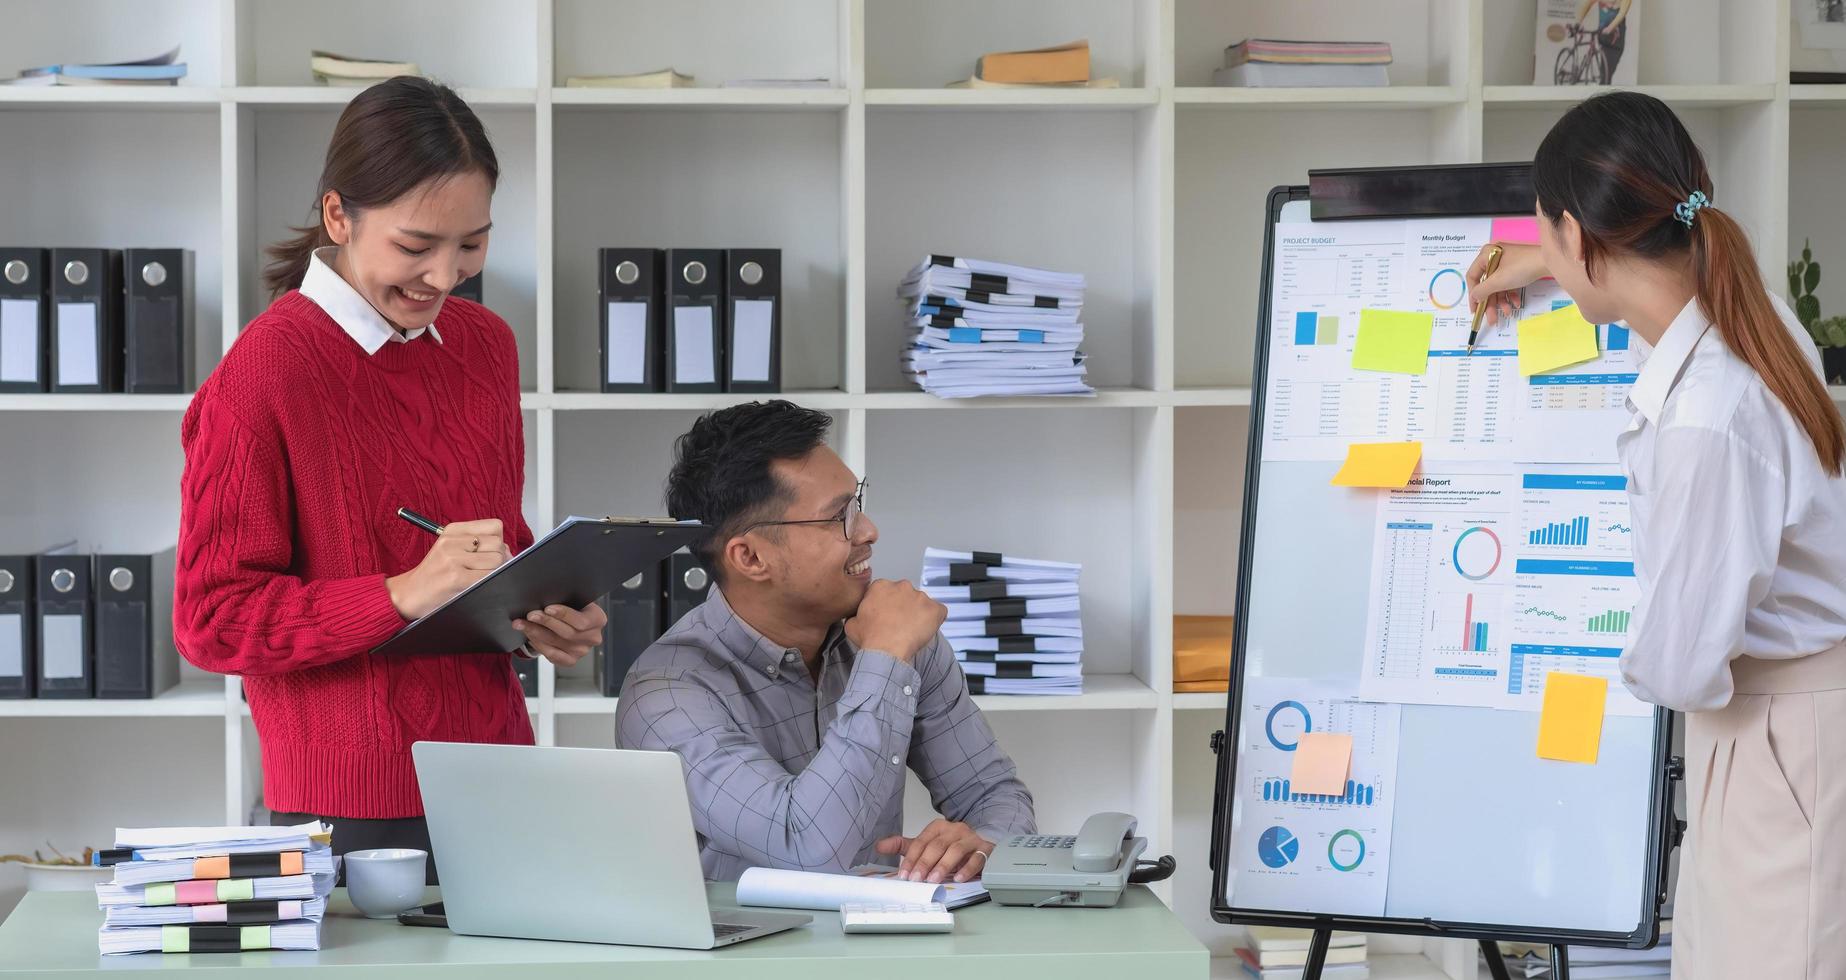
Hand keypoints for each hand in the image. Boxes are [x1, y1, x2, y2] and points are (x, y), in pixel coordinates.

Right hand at [385, 519, 506, 620]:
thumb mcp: (451, 549)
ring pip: (497, 560)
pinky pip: (488, 576)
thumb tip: (509, 551)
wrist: (408, 594)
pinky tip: (475, 586)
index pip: (495, 526)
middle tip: (485, 570)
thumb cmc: (434, 574)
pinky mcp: (456, 578)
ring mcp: (454, 559)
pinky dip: (488, 582)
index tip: (490, 553)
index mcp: (453, 530)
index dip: (499, 541)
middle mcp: (452, 541)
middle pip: (498, 544)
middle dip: (499, 559)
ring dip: (494, 572)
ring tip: (478, 578)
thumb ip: (478, 545)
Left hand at [514, 600, 606, 667]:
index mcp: (598, 619)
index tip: (547, 608)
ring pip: (555, 643)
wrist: (573, 621)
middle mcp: (592, 637)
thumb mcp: (575, 598)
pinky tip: (530, 636)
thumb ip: (565, 598)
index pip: (582, 621)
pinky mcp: (571, 660)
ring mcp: (582, 651)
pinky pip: (552, 655)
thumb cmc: (573, 607)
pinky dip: (539, 645)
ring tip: (522, 624)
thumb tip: (545, 596)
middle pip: (567, 633)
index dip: (564, 615)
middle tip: (530, 615)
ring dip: (536, 632)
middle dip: (545, 622)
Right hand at [844, 579, 945, 663]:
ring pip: (922, 603)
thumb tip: (857, 617)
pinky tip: (926, 631)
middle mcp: (902, 586)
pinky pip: (939, 612)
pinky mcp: (935, 609)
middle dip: (903, 607)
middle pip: (905, 594)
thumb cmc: (870, 638)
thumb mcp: (852, 624)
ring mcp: (920, 596)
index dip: (886, 605)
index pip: (886, 591)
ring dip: (918, 614)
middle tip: (899, 624)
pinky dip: (935, 620)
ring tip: (912, 631)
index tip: (885, 617)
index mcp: (881, 586)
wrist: (886, 650)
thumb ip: (856, 615)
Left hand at [876, 820, 993, 883]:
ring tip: (934, 880)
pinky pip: (977, 858)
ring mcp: (970, 839)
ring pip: (956, 850)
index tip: (904, 874)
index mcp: (938, 828)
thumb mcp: (926, 845)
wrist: (981, 843)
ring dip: (943, 866)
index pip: (921, 842)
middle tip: (917, 879)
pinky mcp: (984, 850)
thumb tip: (879, 846)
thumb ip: (904, 846)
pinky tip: (959, 878)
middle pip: (937, 845)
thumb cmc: (951, 847)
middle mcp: (954, 830)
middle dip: (925, 863)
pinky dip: (967, 869)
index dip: (911, 858)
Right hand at [1466, 241, 1546, 325]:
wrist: (1549, 262)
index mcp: (1485, 254)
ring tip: (1507, 313)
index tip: (1475, 310)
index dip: (1473, 295)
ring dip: (1501, 302)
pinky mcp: (1517, 268)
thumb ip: (1482, 291)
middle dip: (1490, 303)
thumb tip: (1473, 298)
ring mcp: (1506, 263)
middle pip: (1486, 284)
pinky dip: (1511, 295)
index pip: (1473, 277)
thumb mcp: (1498, 281)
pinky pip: (1508, 283)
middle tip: (1491, 318)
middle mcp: (1493, 257)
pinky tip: (1516, 304)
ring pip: (1498, 286)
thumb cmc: (1521, 268)